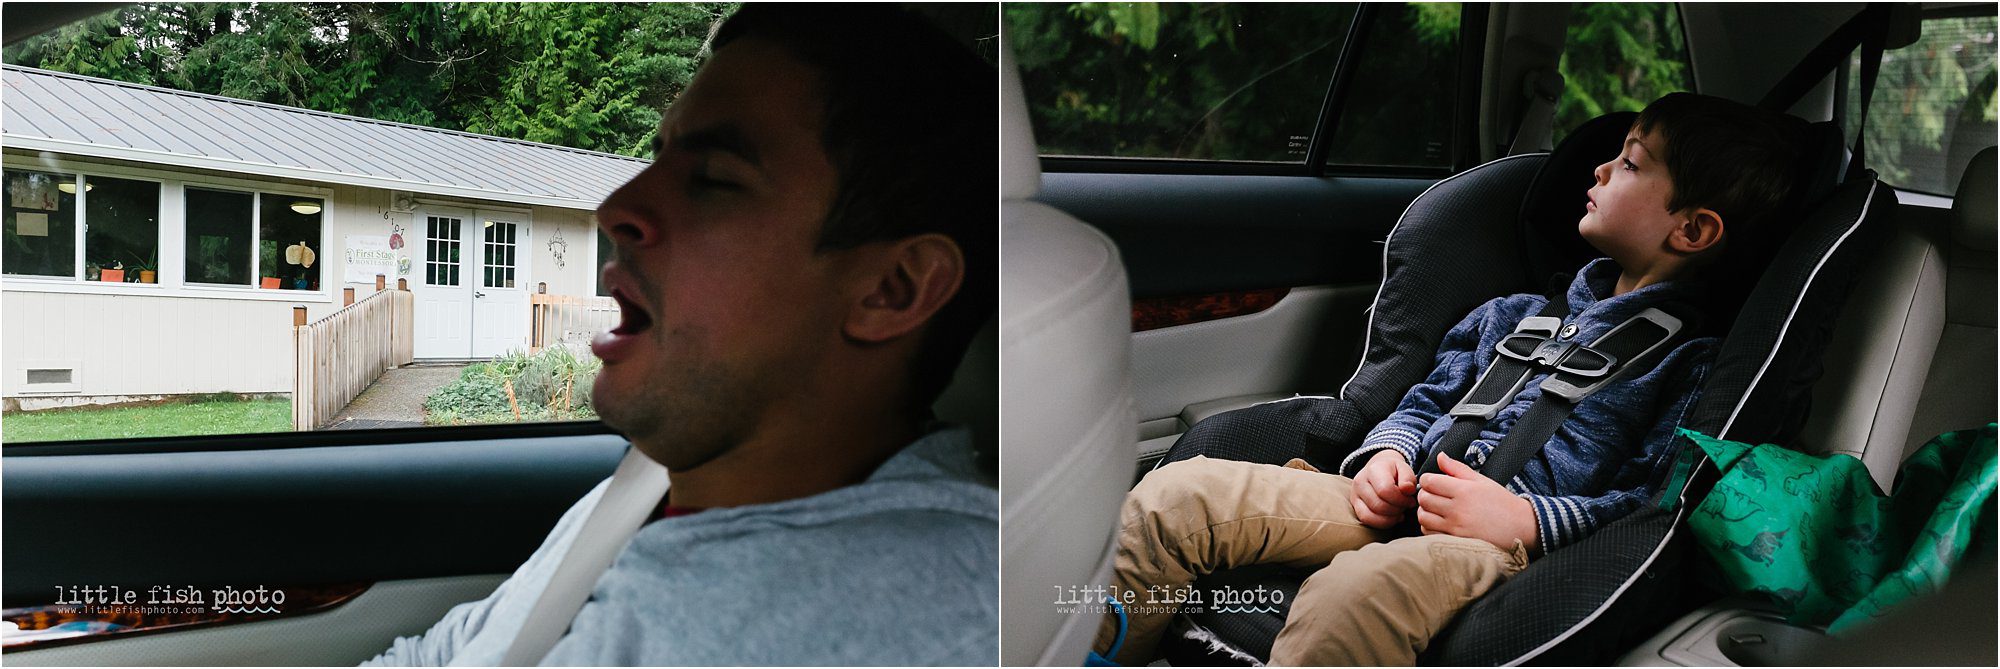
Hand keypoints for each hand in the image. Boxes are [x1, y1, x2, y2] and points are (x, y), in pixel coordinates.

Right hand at [1349, 449, 1417, 529]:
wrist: (1378, 468)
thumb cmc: (1393, 470)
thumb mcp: (1404, 468)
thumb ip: (1408, 478)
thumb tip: (1408, 489)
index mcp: (1373, 470)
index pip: (1386, 490)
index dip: (1401, 500)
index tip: (1410, 500)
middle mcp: (1360, 482)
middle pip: (1378, 505)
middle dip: (1397, 510)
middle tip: (1405, 506)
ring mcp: (1355, 495)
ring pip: (1370, 516)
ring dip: (1389, 519)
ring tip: (1398, 513)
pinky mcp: (1355, 506)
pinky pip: (1366, 520)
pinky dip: (1381, 523)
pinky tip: (1391, 518)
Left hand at [1417, 453, 1540, 553]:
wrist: (1520, 528)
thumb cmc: (1501, 503)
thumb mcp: (1482, 481)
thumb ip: (1457, 468)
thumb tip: (1439, 456)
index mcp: (1464, 490)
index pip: (1429, 481)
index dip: (1428, 480)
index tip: (1434, 482)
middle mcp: (1458, 509)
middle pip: (1423, 499)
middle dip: (1425, 495)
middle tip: (1434, 495)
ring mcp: (1456, 528)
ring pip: (1423, 517)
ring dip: (1425, 511)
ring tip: (1436, 509)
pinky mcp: (1455, 541)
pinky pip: (1430, 533)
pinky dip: (1429, 527)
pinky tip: (1440, 523)